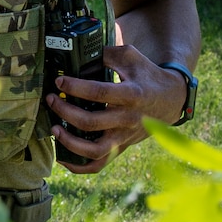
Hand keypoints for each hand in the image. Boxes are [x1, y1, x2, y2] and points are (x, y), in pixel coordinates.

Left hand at [47, 46, 188, 174]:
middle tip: (51, 99)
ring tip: (54, 128)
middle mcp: (128, 119)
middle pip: (91, 122)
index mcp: (131, 94)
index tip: (59, 81)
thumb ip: (105, 54)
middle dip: (65, 111)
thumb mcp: (131, 57)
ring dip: (69, 142)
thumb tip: (77, 56)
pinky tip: (62, 157)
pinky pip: (99, 164)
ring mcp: (124, 136)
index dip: (76, 87)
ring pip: (95, 150)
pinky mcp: (121, 147)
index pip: (99, 93)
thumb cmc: (147, 75)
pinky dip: (79, 166)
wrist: (171, 100)